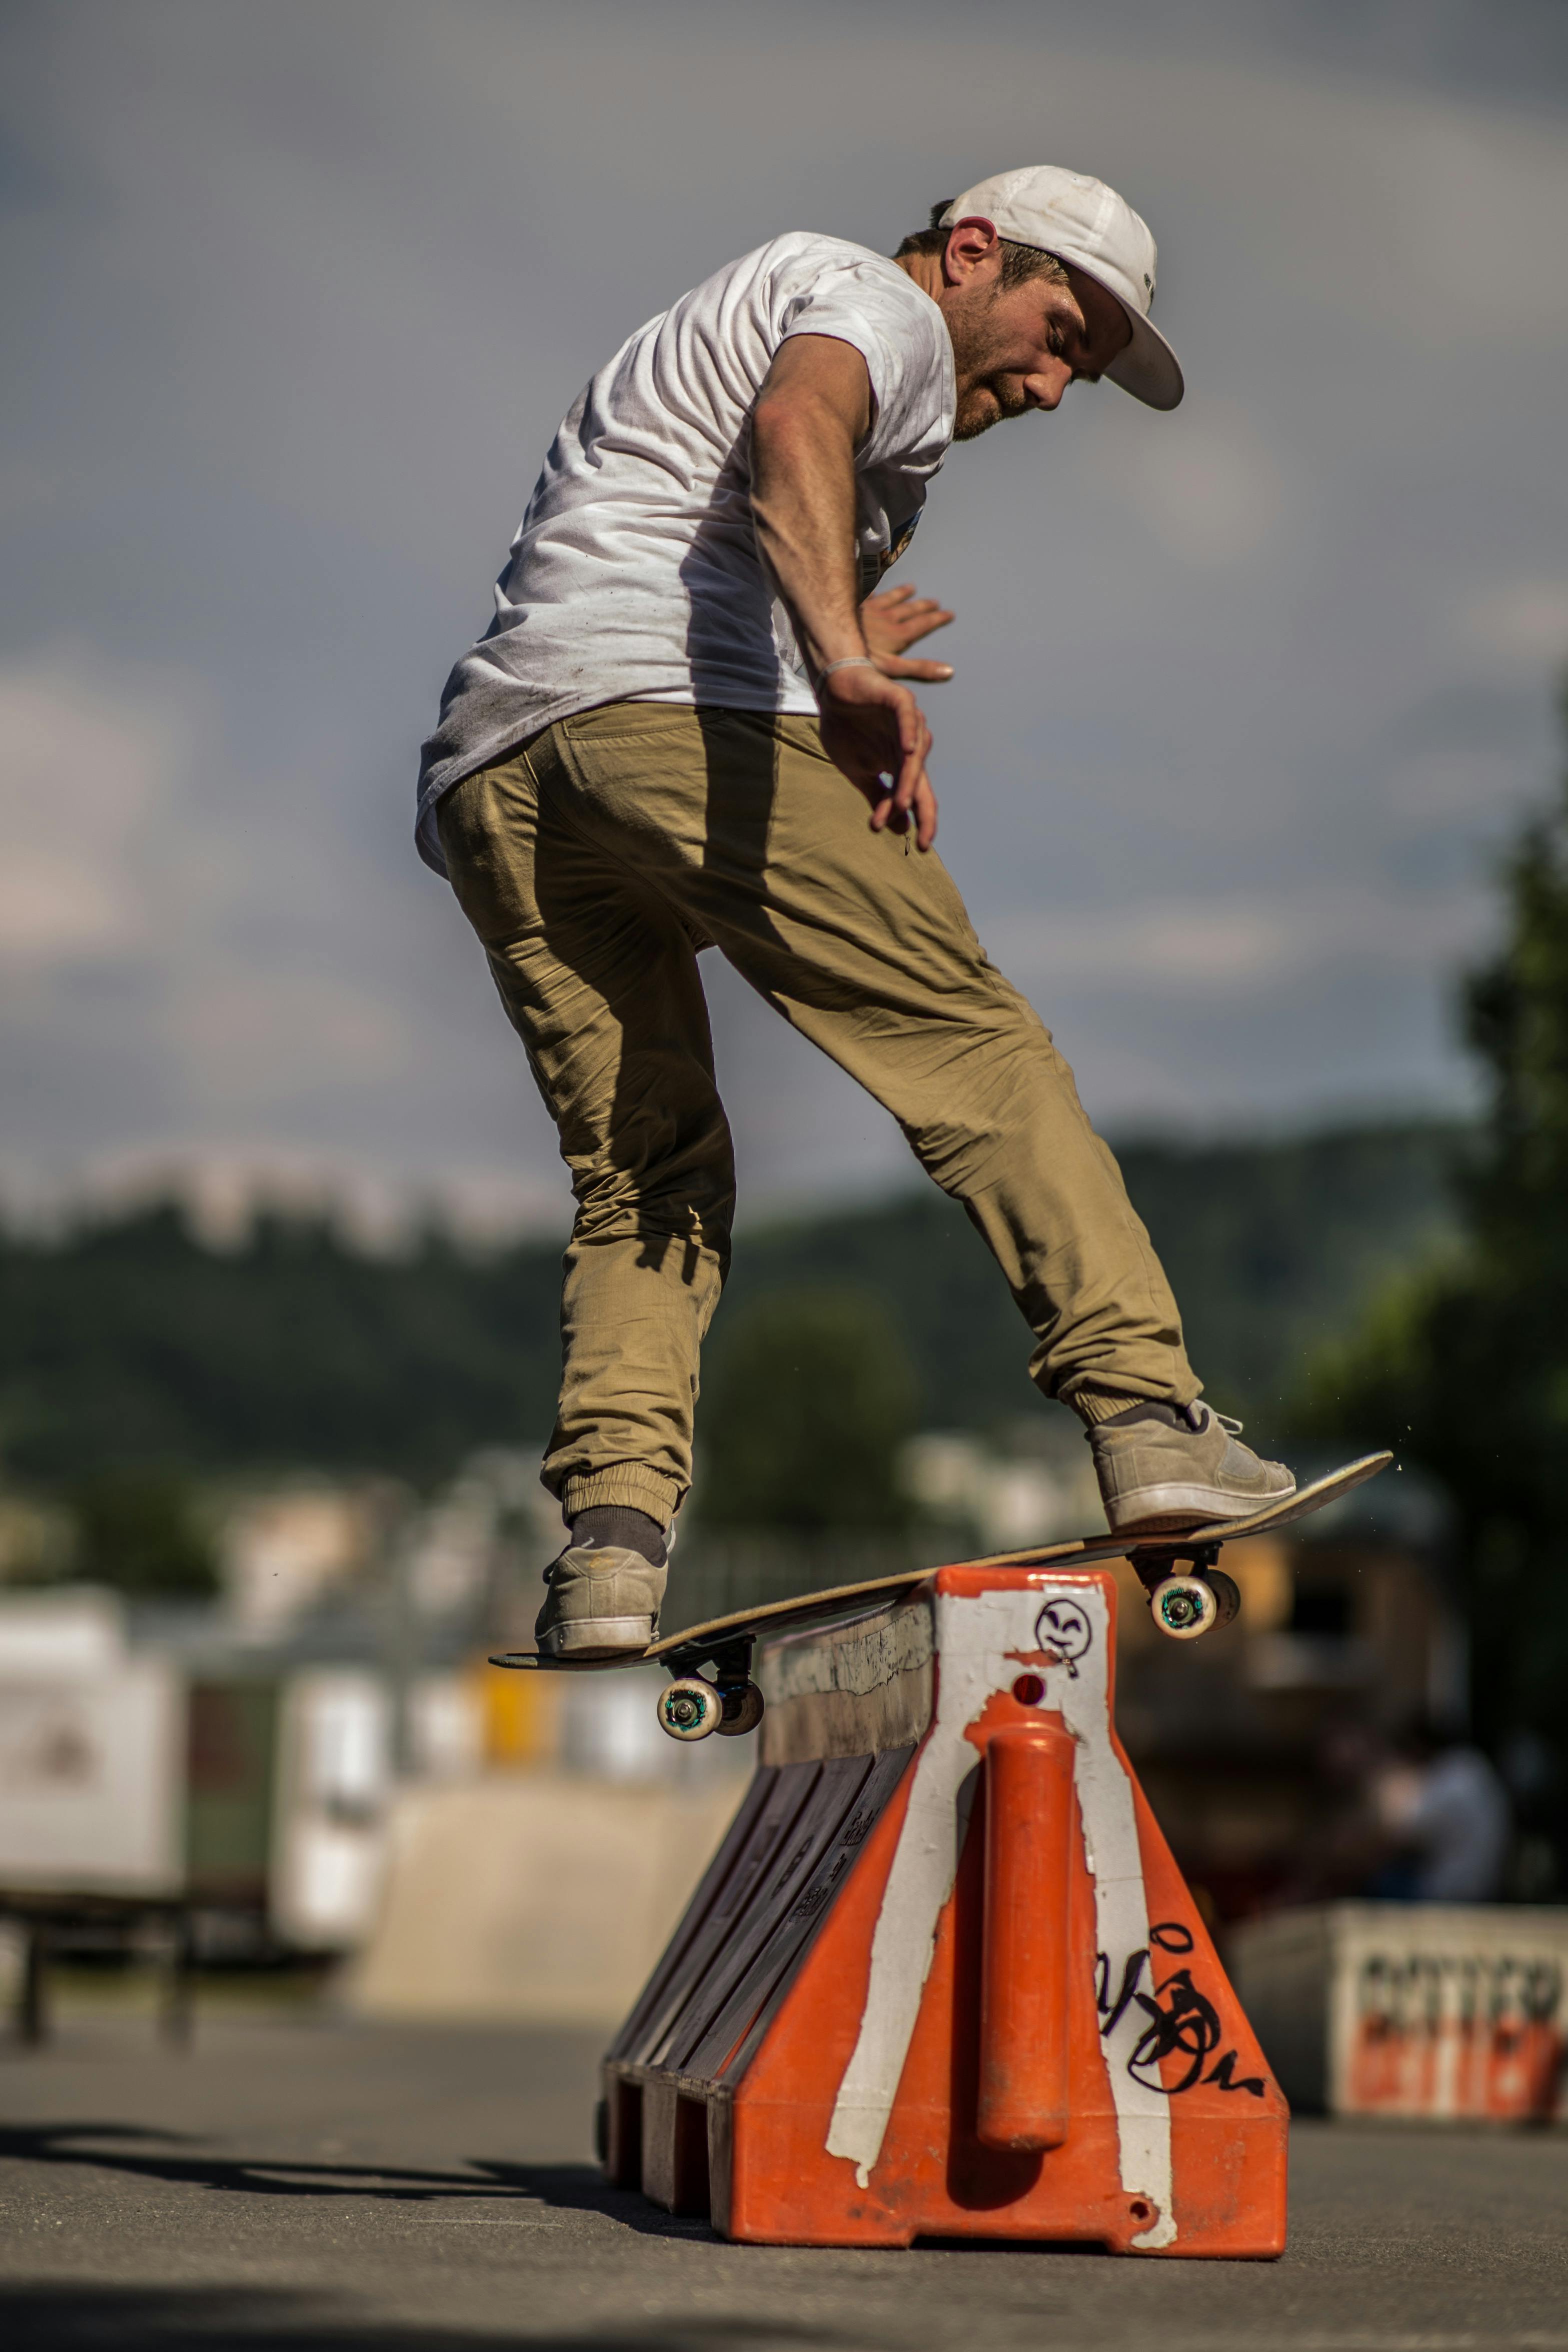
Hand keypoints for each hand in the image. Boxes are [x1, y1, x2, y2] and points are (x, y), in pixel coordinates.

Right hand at [816, 660, 938, 849]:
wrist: (833, 692)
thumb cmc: (847, 730)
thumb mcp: (859, 772)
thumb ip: (878, 797)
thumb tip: (896, 828)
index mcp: (902, 765)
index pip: (917, 796)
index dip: (921, 820)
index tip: (920, 847)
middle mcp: (911, 746)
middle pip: (920, 780)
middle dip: (921, 810)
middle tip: (922, 837)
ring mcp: (908, 723)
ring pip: (914, 755)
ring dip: (908, 781)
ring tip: (901, 804)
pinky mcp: (899, 701)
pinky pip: (908, 717)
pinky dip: (910, 732)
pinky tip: (910, 750)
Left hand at [860, 583, 954, 680]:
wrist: (826, 635)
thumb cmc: (858, 657)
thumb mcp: (892, 669)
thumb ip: (919, 669)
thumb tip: (948, 671)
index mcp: (897, 635)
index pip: (922, 626)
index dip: (936, 620)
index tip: (949, 613)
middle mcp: (887, 619)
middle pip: (909, 611)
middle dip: (923, 606)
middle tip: (936, 602)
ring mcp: (869, 611)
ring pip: (890, 599)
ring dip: (902, 594)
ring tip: (912, 588)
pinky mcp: (853, 607)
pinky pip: (867, 596)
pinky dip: (875, 592)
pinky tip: (876, 589)